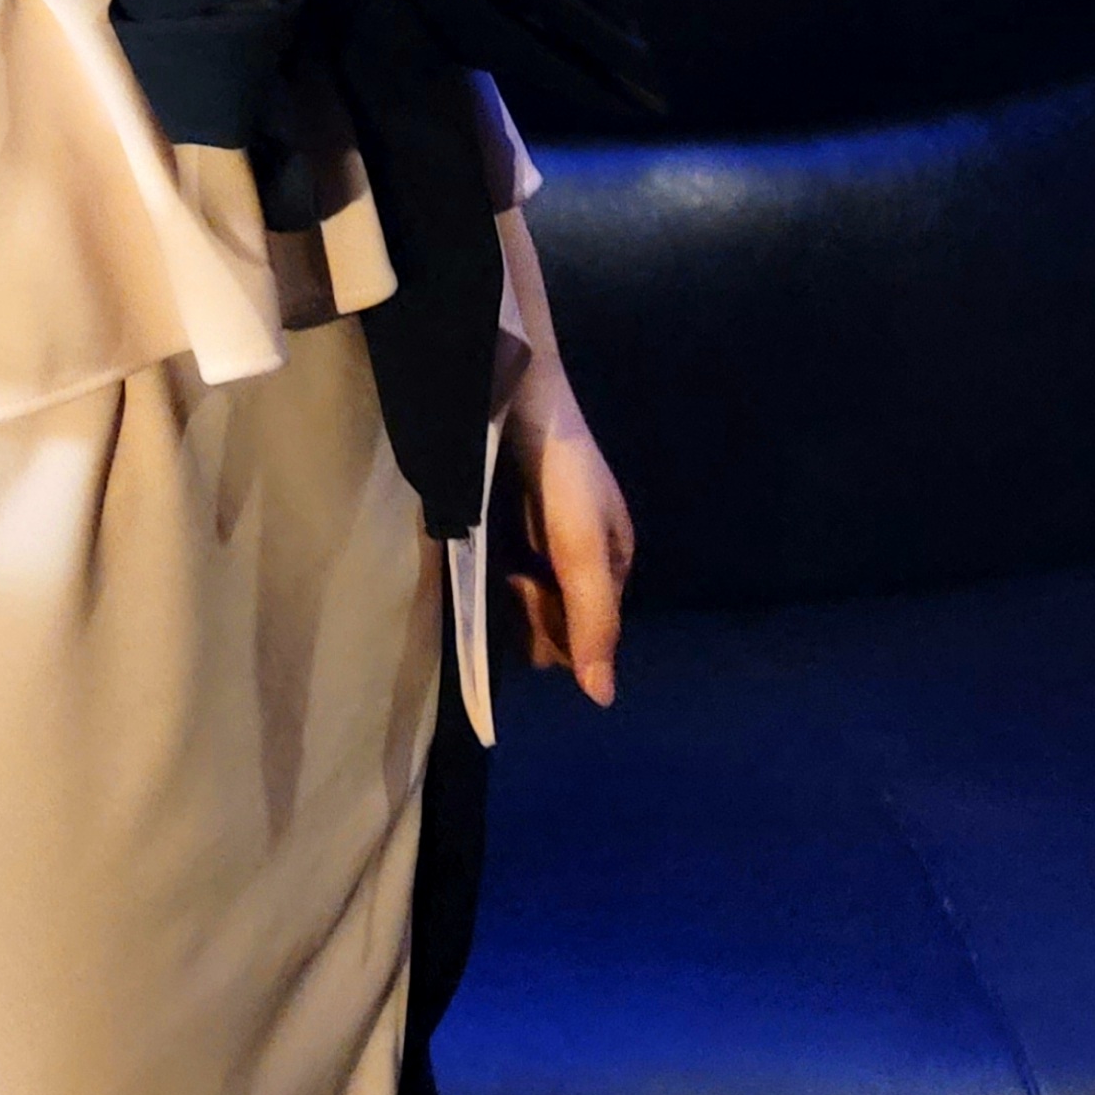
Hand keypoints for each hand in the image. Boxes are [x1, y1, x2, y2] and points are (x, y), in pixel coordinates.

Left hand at [502, 396, 633, 706]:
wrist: (516, 394)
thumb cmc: (561, 474)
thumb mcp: (582, 549)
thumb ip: (593, 621)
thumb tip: (604, 700)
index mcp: (611, 566)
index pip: (587, 636)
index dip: (556, 631)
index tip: (529, 593)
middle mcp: (581, 561)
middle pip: (555, 625)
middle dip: (532, 616)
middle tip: (511, 579)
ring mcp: (545, 543)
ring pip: (527, 606)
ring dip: (510, 601)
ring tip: (496, 566)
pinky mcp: (511, 524)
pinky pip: (504, 575)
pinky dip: (494, 577)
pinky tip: (483, 555)